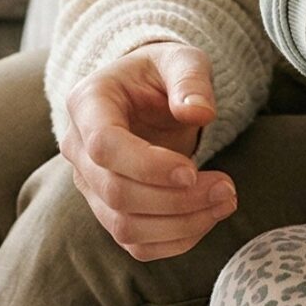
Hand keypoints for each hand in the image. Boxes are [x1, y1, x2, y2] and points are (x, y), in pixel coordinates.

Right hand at [58, 41, 238, 260]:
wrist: (147, 96)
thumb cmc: (162, 74)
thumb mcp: (181, 60)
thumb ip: (190, 79)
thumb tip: (199, 112)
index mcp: (88, 103)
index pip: (104, 145)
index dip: (148, 165)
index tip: (192, 170)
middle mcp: (78, 148)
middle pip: (116, 192)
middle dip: (177, 199)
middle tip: (227, 187)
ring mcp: (90, 185)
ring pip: (125, 226)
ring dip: (182, 224)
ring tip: (226, 200)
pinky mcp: (109, 211)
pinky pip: (137, 244)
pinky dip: (177, 240)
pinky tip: (208, 216)